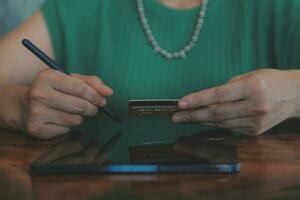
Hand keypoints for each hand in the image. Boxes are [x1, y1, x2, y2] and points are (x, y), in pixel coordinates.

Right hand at [24, 69, 112, 138]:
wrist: (22, 106)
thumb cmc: (53, 90)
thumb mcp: (69, 80)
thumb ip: (90, 82)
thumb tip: (109, 92)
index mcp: (47, 76)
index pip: (80, 88)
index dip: (96, 96)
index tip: (103, 100)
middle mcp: (38, 94)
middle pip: (79, 105)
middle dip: (92, 109)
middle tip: (93, 109)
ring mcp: (35, 112)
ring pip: (75, 120)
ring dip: (80, 118)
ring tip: (72, 112)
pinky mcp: (36, 129)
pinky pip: (66, 130)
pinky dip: (68, 127)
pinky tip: (60, 120)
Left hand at [172, 69, 299, 135]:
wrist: (294, 96)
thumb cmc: (270, 80)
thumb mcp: (249, 76)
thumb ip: (228, 88)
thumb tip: (206, 99)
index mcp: (253, 88)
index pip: (218, 96)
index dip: (197, 100)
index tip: (180, 104)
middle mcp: (255, 106)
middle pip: (216, 113)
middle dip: (192, 115)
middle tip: (175, 117)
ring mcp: (255, 122)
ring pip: (220, 123)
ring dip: (200, 121)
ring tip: (184, 119)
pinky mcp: (255, 131)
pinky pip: (229, 128)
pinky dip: (214, 124)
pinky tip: (203, 121)